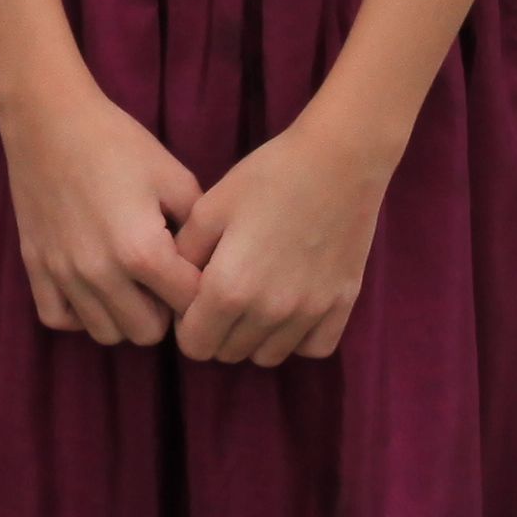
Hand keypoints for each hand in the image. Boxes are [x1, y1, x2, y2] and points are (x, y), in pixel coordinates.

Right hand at [0, 67, 204, 346]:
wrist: (49, 119)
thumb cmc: (117, 142)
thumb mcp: (174, 177)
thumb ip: (199, 230)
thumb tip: (211, 267)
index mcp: (142, 251)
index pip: (190, 306)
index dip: (202, 291)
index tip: (198, 273)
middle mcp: (101, 273)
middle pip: (148, 333)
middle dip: (164, 312)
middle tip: (164, 280)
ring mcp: (63, 275)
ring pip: (107, 334)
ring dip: (125, 316)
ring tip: (130, 284)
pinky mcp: (35, 268)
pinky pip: (61, 320)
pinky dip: (81, 313)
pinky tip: (94, 287)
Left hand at [174, 119, 392, 365]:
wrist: (338, 160)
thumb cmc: (267, 177)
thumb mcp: (210, 207)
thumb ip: (184, 255)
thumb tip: (174, 287)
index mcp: (229, 289)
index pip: (194, 345)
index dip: (186, 324)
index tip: (193, 297)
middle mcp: (269, 312)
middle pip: (229, 353)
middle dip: (217, 330)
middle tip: (222, 293)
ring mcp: (310, 313)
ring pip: (268, 356)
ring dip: (254, 337)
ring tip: (255, 299)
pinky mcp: (342, 306)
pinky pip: (313, 348)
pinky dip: (297, 337)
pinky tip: (290, 308)